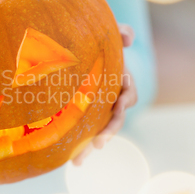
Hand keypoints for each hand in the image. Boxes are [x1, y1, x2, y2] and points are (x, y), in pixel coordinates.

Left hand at [72, 24, 137, 165]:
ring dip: (88, 146)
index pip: (129, 95)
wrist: (81, 50)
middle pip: (114, 120)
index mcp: (121, 82)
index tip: (119, 105)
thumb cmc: (99, 43)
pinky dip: (75, 144)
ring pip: (96, 131)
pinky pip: (81, 131)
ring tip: (77, 161)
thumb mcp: (110, 35)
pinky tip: (65, 157)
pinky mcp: (82, 114)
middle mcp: (112, 99)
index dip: (125, 102)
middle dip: (108, 132)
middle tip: (98, 143)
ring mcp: (97, 109)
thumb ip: (121, 32)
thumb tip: (130, 37)